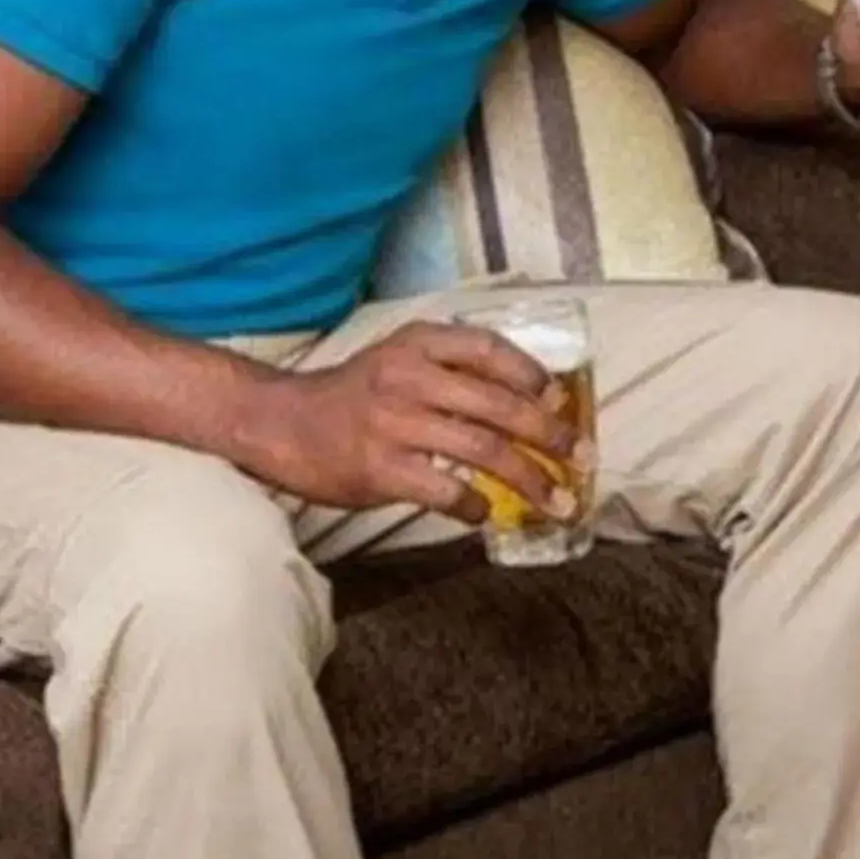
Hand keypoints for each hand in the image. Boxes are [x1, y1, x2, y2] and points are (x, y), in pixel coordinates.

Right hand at [243, 323, 575, 521]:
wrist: (280, 424)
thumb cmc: (352, 397)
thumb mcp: (398, 360)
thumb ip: (450, 369)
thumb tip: (525, 397)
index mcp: (418, 344)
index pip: (489, 349)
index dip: (532, 375)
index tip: (561, 400)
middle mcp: (409, 377)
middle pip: (499, 406)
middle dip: (549, 435)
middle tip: (579, 458)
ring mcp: (394, 423)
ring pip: (484, 451)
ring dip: (529, 479)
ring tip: (556, 501)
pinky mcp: (380, 468)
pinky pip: (446, 490)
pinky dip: (475, 505)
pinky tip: (485, 514)